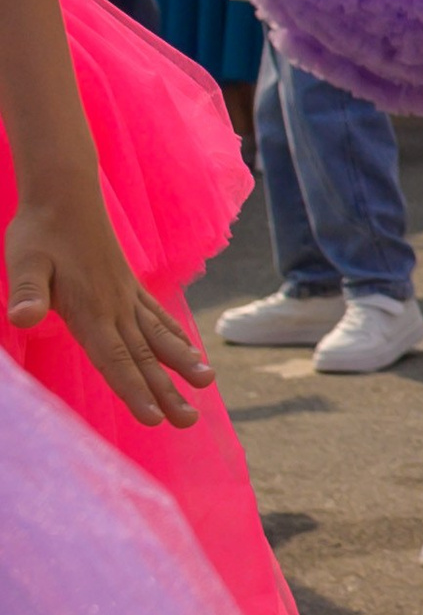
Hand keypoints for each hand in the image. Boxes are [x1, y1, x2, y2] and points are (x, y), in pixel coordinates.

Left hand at [7, 186, 207, 427]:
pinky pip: (158, 316)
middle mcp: (116, 306)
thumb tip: (24, 318)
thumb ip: (28, 292)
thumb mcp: (25, 262)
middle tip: (190, 422)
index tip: (154, 420)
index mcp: (91, 309)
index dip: (133, 391)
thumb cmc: (39, 231)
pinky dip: (176, 335)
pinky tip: (190, 351)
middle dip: (166, 392)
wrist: (65, 192)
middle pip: (144, 357)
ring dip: (181, 363)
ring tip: (207, 384)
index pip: (115, 359)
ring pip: (158, 338)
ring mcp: (127, 295)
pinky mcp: (129, 285)